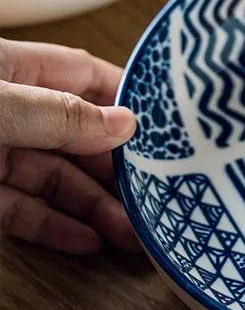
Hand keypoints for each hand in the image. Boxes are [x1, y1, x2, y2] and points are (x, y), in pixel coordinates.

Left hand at [0, 38, 138, 253]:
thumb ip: (56, 114)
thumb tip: (123, 123)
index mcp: (9, 68)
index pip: (83, 77)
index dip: (126, 99)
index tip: (165, 128)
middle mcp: (7, 108)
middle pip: (77, 136)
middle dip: (118, 169)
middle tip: (156, 196)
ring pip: (55, 178)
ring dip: (94, 207)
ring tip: (129, 233)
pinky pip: (21, 208)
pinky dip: (53, 227)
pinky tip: (85, 241)